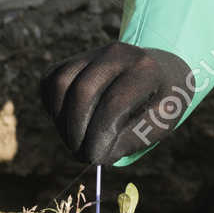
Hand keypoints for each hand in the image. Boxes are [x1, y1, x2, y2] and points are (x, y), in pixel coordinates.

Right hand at [40, 42, 194, 165]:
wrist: (159, 72)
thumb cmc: (160, 102)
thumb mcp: (162, 122)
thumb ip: (134, 139)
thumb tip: (98, 155)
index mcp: (145, 68)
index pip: (114, 102)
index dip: (100, 136)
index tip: (97, 160)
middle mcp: (116, 53)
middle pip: (82, 91)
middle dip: (77, 131)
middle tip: (83, 156)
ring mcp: (93, 53)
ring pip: (60, 84)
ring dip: (62, 122)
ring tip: (76, 144)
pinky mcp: (73, 60)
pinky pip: (50, 83)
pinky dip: (54, 110)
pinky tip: (70, 126)